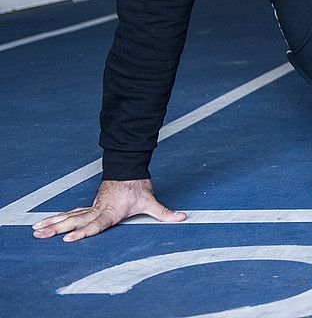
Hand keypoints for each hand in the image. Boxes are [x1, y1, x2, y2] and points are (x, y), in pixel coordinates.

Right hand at [31, 179, 185, 241]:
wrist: (128, 167)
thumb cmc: (137, 185)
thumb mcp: (150, 200)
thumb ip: (164, 213)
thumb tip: (182, 218)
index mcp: (111, 212)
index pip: (95, 225)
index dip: (83, 233)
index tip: (68, 238)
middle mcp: (98, 210)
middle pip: (74, 221)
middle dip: (56, 229)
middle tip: (39, 234)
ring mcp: (92, 207)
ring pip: (69, 216)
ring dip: (52, 223)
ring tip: (35, 231)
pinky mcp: (90, 206)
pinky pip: (72, 214)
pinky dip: (58, 218)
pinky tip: (45, 224)